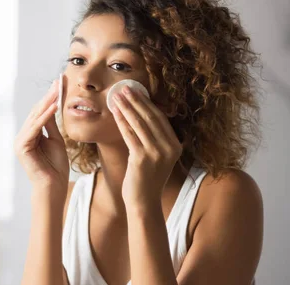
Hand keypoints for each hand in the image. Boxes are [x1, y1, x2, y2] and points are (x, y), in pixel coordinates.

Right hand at [15, 81, 69, 193]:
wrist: (53, 185)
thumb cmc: (56, 166)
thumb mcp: (56, 140)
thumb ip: (52, 125)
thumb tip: (53, 106)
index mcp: (30, 134)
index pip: (40, 112)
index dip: (51, 98)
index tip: (61, 84)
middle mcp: (23, 136)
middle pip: (37, 112)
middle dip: (49, 96)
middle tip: (59, 81)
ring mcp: (21, 141)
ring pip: (35, 117)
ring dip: (47, 103)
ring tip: (57, 90)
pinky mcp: (22, 147)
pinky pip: (35, 128)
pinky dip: (44, 117)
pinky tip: (54, 107)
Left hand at [112, 86, 181, 208]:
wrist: (143, 202)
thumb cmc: (146, 178)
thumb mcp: (156, 156)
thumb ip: (153, 138)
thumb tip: (139, 114)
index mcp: (176, 145)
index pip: (160, 118)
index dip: (147, 103)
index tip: (136, 90)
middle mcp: (170, 148)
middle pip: (151, 117)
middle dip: (136, 100)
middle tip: (124, 88)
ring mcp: (157, 153)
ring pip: (139, 123)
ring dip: (126, 107)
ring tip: (116, 96)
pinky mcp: (142, 158)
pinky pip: (129, 134)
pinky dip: (121, 121)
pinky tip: (114, 112)